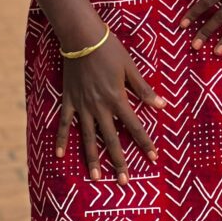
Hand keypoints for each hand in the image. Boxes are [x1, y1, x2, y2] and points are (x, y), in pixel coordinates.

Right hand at [56, 32, 165, 184]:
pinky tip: (60, 155)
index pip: (135, 127)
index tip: (153, 158)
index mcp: (117, 99)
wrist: (81, 37)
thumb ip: (143, 89)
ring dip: (93, 159)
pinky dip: (62, 139)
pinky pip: (65, 123)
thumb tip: (161, 105)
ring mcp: (82, 106)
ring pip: (89, 138)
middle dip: (119, 161)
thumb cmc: (109, 50)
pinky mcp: (69, 100)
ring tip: (97, 177)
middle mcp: (100, 107)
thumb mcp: (130, 67)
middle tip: (124, 182)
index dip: (145, 143)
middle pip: (112, 139)